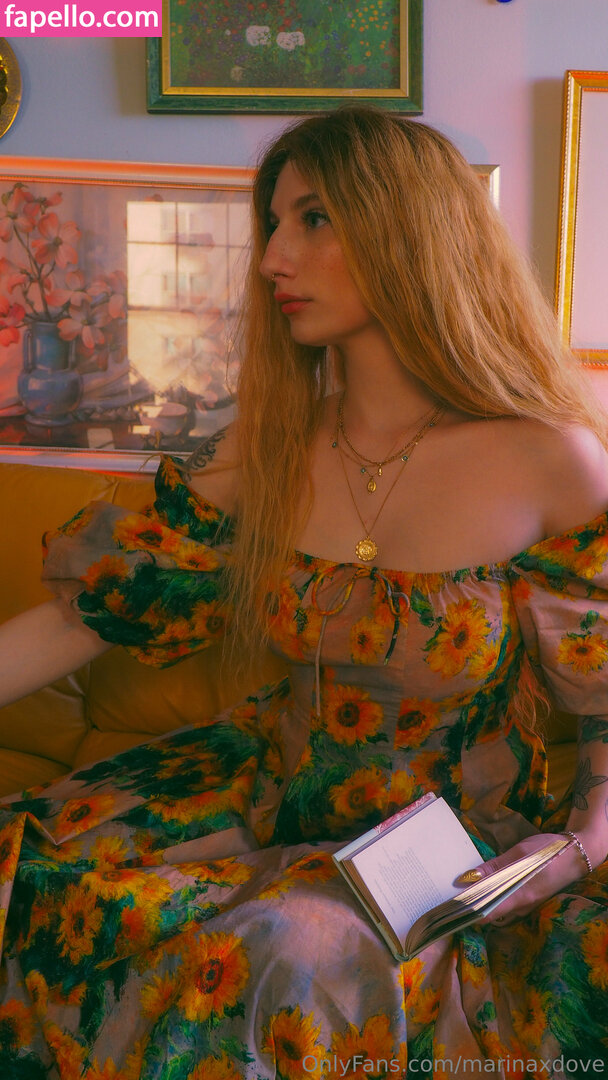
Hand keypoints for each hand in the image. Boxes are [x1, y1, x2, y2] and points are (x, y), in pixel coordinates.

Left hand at [456, 832, 587, 927]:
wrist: (578, 855)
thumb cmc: (550, 852)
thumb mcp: (520, 853)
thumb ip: (495, 866)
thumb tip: (467, 877)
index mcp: (519, 897)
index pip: (486, 914)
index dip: (466, 911)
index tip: (449, 902)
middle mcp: (522, 907)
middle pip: (489, 913)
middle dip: (470, 905)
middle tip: (451, 892)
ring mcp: (527, 905)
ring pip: (497, 910)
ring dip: (481, 901)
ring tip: (462, 888)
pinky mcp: (529, 900)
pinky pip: (506, 904)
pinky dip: (493, 898)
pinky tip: (484, 886)